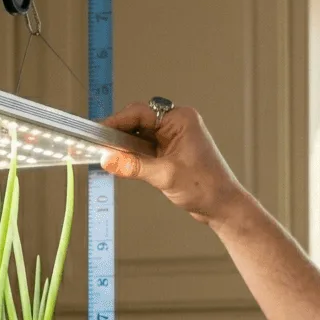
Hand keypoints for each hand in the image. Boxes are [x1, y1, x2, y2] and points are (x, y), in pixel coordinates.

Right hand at [101, 102, 249, 225]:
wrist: (222, 206)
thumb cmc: (206, 187)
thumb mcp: (165, 175)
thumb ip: (134, 166)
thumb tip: (108, 159)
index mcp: (180, 120)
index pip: (140, 113)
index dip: (117, 121)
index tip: (98, 131)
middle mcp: (176, 124)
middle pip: (137, 122)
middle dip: (118, 134)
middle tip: (97, 145)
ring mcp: (172, 138)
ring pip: (138, 136)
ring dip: (124, 146)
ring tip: (105, 154)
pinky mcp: (168, 152)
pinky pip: (144, 148)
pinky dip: (131, 155)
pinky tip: (119, 162)